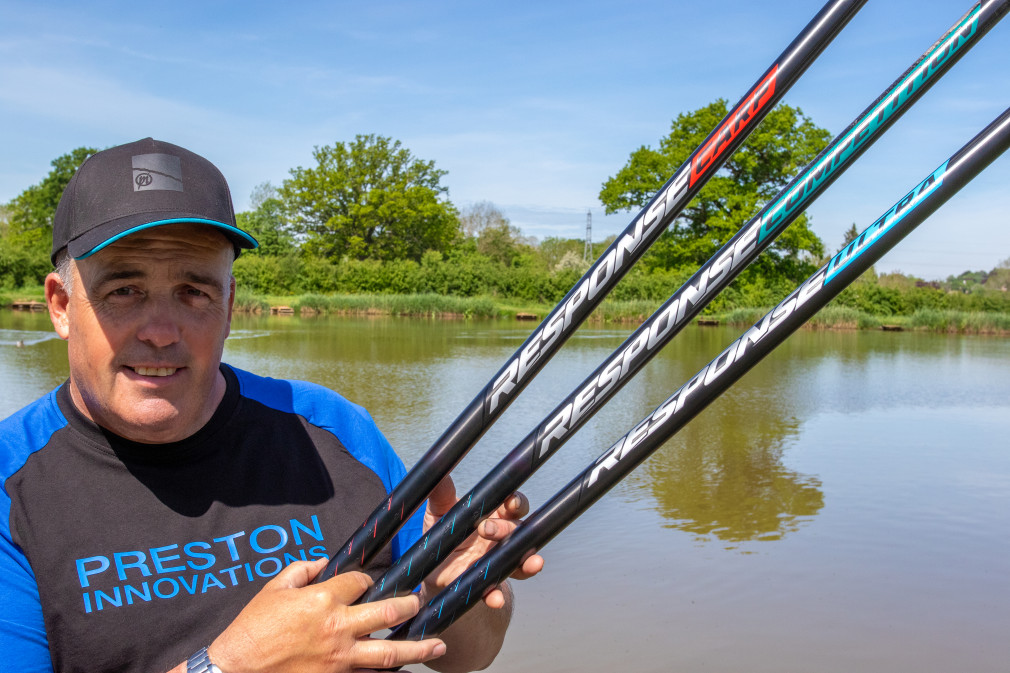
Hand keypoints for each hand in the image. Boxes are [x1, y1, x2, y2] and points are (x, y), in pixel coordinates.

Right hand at [208, 558, 444, 672]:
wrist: (236, 670)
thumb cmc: (252, 629)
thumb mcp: (274, 588)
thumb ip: (302, 570)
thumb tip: (322, 563)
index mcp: (323, 599)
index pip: (361, 582)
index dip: (369, 579)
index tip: (371, 582)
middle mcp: (338, 628)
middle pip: (388, 611)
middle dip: (410, 604)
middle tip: (421, 601)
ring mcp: (340, 659)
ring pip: (389, 652)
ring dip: (417, 647)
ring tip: (439, 645)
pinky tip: (403, 670)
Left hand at [420, 476, 543, 607]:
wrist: (431, 573)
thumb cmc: (441, 536)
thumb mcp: (438, 514)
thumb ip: (441, 495)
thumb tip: (437, 469)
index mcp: (493, 516)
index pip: (512, 505)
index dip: (516, 502)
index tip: (510, 502)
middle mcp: (501, 539)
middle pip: (517, 530)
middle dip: (507, 529)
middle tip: (487, 530)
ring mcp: (497, 562)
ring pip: (520, 560)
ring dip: (528, 562)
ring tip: (534, 564)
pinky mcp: (486, 586)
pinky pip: (497, 591)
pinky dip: (497, 595)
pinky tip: (495, 598)